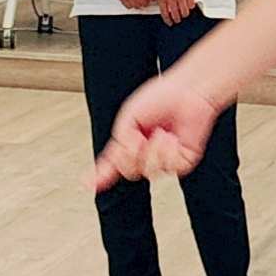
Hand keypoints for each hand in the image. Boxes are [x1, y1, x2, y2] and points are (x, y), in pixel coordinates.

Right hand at [89, 65, 225, 191]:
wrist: (186, 91)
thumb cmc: (161, 96)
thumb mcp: (129, 117)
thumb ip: (121, 140)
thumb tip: (124, 157)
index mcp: (130, 140)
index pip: (112, 162)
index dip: (100, 175)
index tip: (88, 184)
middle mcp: (146, 151)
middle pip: (130, 171)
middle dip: (132, 154)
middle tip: (139, 137)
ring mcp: (164, 158)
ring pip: (150, 171)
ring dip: (153, 150)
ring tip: (159, 132)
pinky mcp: (183, 160)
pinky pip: (171, 168)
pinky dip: (169, 151)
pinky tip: (171, 137)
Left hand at [152, 0, 197, 23]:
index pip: (165, 13)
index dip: (168, 20)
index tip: (169, 22)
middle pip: (176, 15)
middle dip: (176, 19)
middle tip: (177, 19)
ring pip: (184, 12)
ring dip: (183, 15)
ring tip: (183, 14)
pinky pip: (191, 5)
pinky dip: (190, 7)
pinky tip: (188, 6)